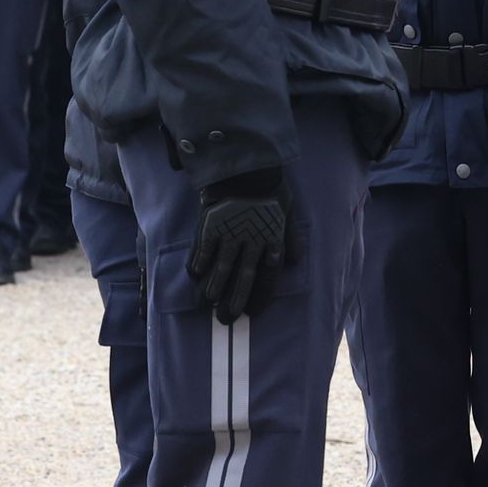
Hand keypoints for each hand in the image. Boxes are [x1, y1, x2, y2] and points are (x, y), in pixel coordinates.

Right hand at [176, 168, 291, 322]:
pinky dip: (198, 264)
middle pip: (243, 279)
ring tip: (208, 304)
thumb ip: (291, 238)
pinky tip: (194, 276)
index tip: (251, 313)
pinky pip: (203, 249)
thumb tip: (293, 261)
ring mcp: (230, 234)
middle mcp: (252, 242)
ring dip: (215, 289)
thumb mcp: (288, 213)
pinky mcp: (211, 225)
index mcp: (272, 241)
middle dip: (234, 302)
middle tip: (225, 320)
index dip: (259, 298)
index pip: (267, 277)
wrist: (248, 166)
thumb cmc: (271, 189)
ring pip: (222, 268)